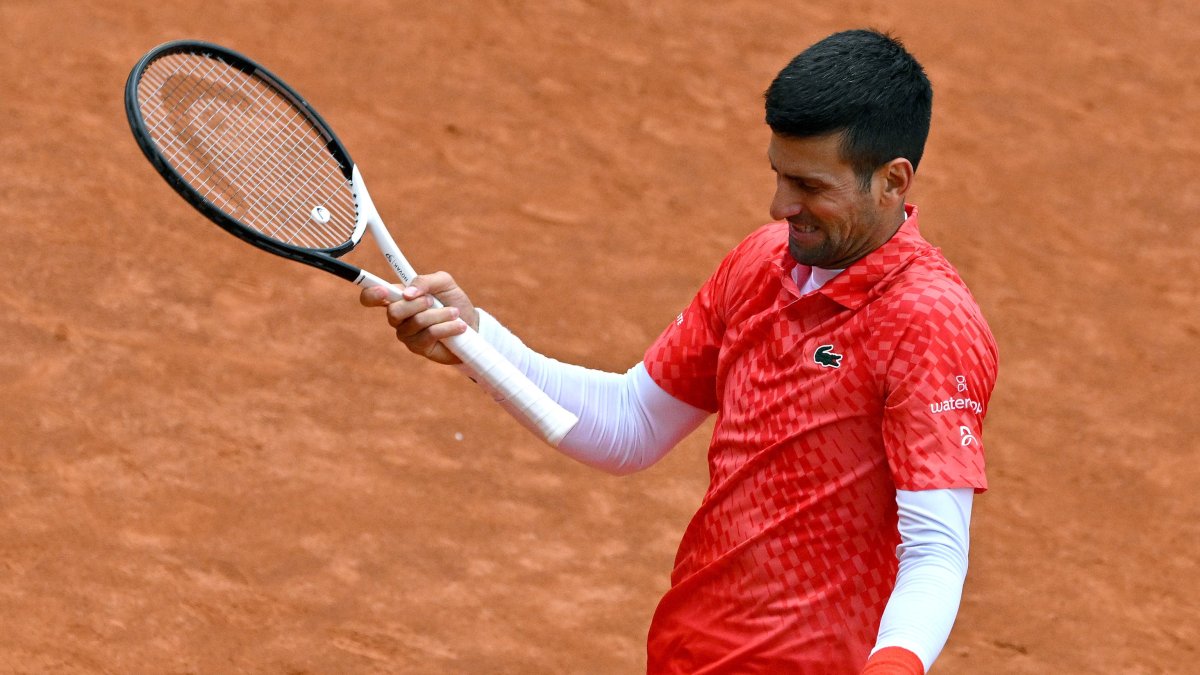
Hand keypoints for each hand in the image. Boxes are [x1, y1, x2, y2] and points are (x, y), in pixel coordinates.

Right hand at [359, 271, 479, 364]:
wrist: (472, 325)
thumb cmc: (454, 302)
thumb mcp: (444, 283)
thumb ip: (425, 280)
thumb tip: (408, 293)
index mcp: (398, 296)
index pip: (371, 296)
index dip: (371, 293)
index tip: (384, 290)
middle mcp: (397, 316)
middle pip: (393, 311)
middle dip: (418, 304)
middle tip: (433, 300)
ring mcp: (406, 333)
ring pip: (416, 321)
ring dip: (440, 314)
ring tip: (454, 313)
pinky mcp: (418, 347)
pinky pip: (429, 334)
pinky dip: (447, 327)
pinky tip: (458, 326)